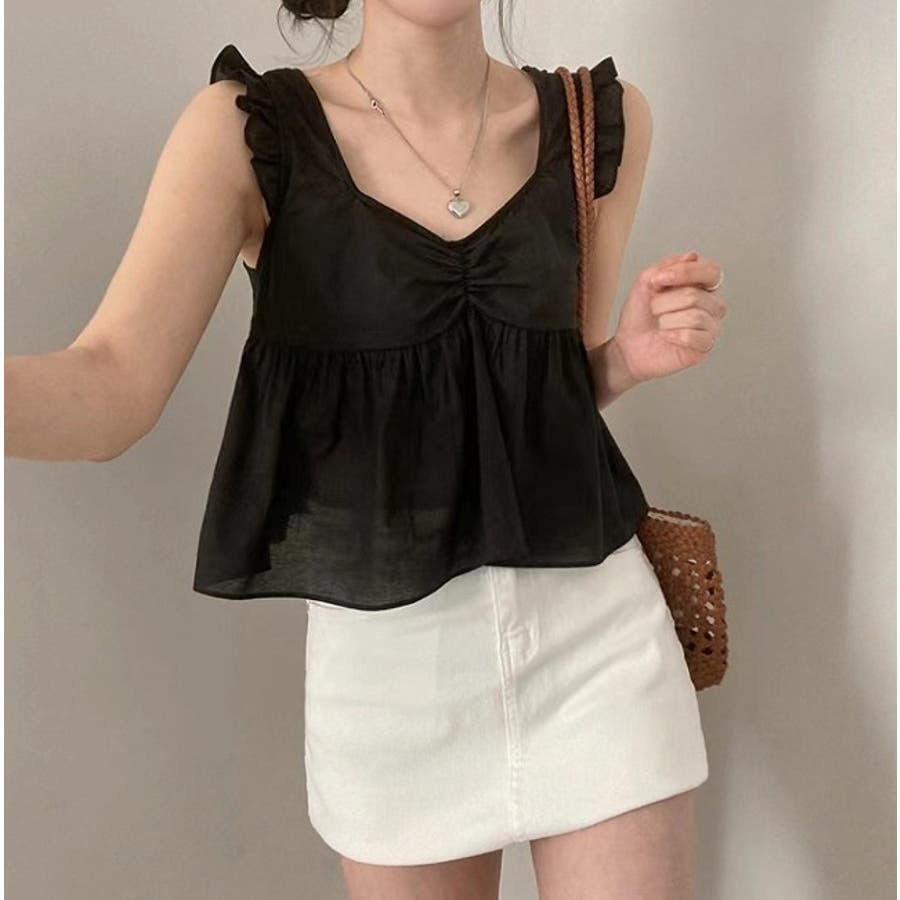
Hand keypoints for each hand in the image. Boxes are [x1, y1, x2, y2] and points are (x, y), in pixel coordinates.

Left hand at [611, 251, 727, 383]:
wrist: (628, 346)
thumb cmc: (640, 317)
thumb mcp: (646, 282)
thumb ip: (667, 266)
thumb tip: (692, 256)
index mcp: (701, 285)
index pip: (711, 271)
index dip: (686, 272)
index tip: (659, 279)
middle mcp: (711, 304)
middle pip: (695, 295)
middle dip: (664, 302)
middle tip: (653, 309)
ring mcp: (710, 325)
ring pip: (694, 316)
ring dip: (666, 319)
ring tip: (659, 324)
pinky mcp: (704, 346)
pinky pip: (693, 336)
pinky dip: (672, 335)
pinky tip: (666, 336)